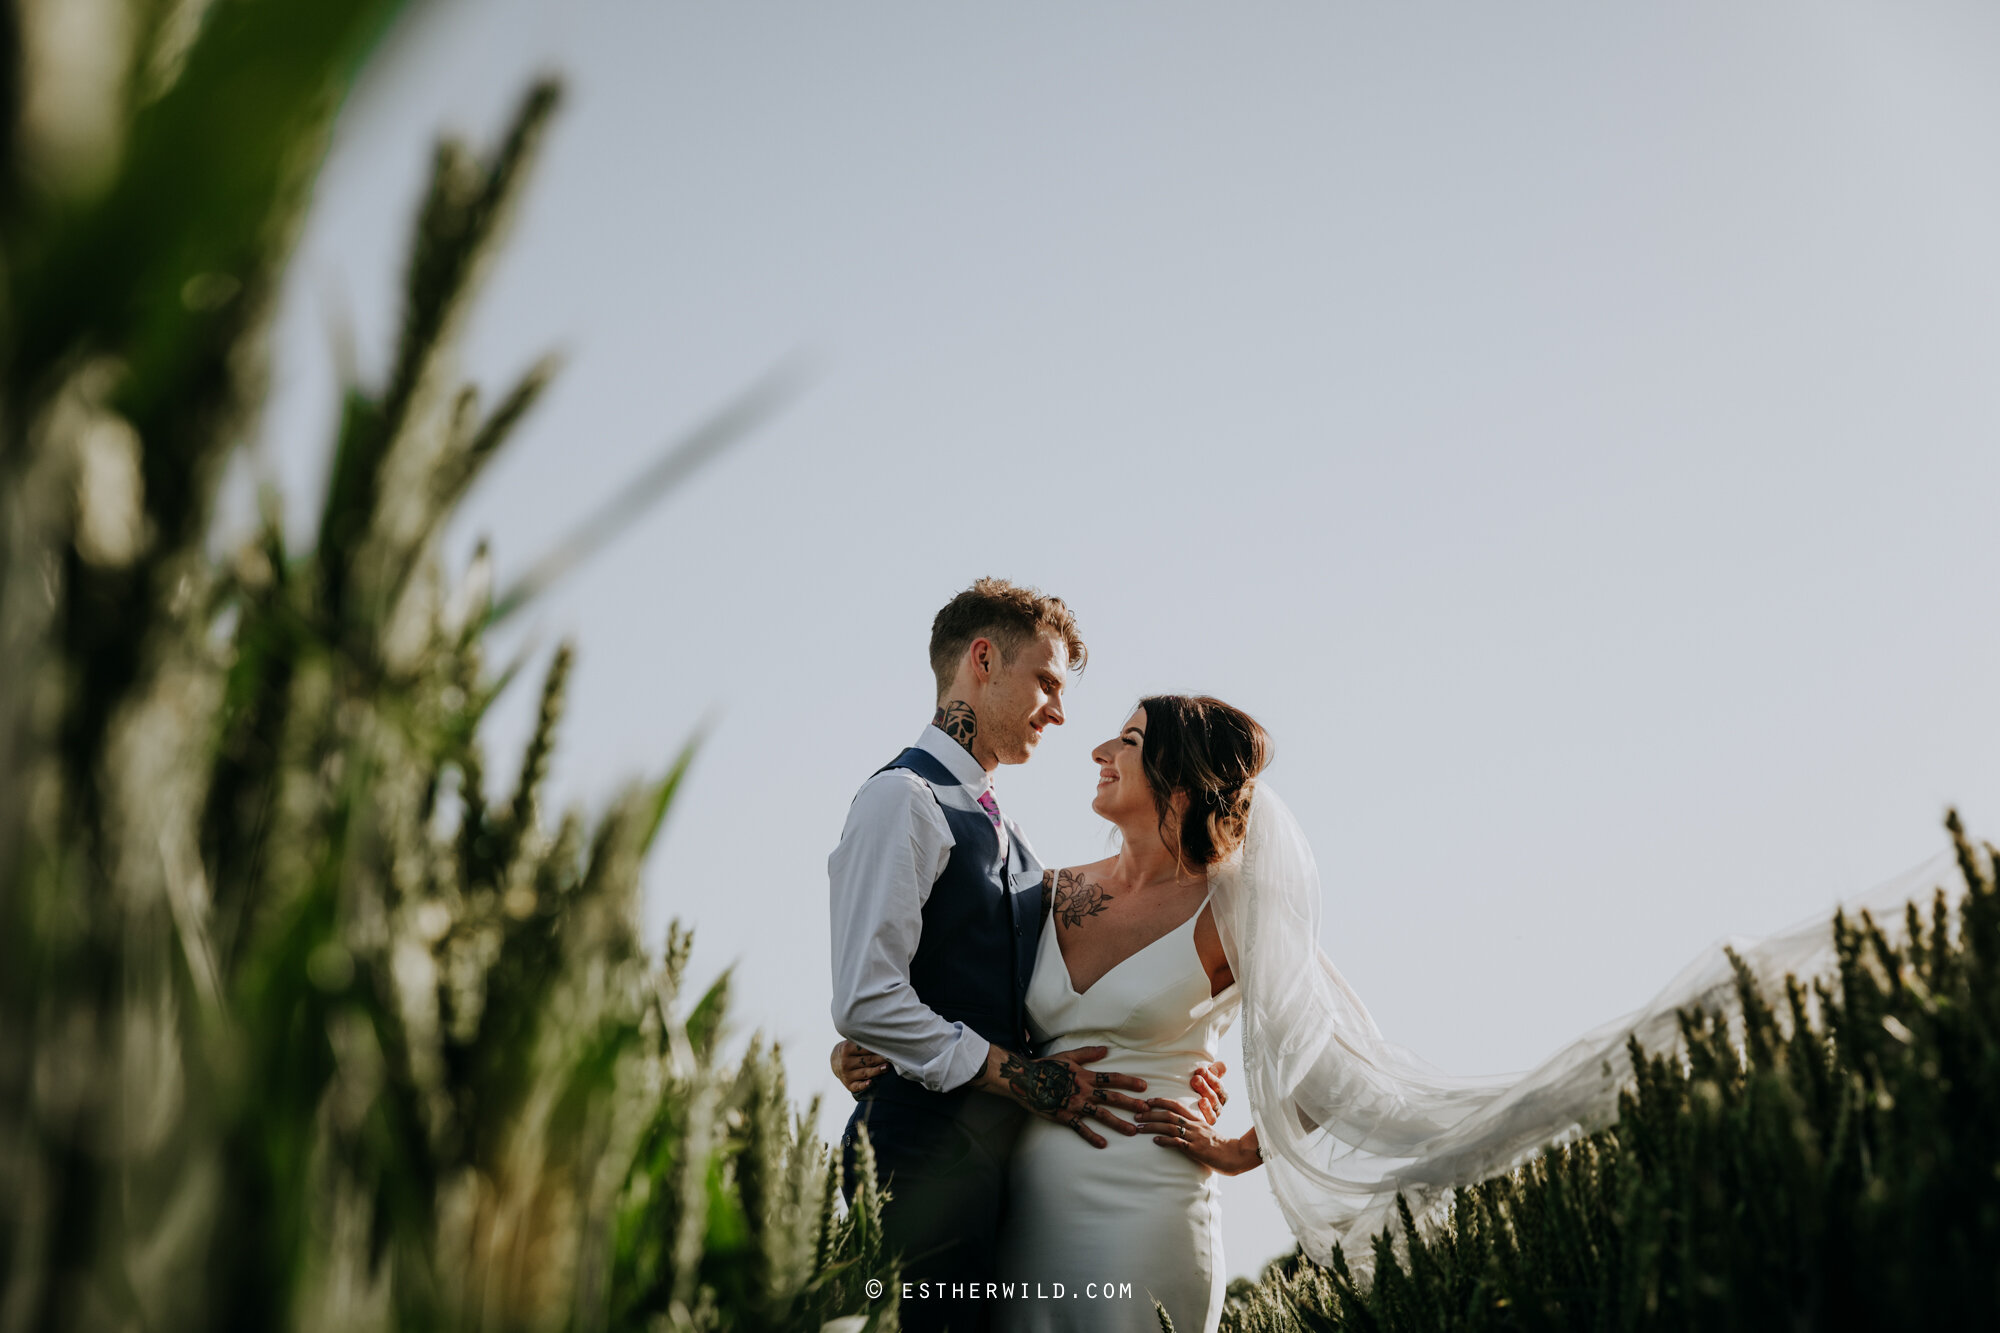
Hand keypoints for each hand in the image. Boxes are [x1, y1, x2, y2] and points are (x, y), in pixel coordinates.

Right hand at [830, 1038, 888, 1095]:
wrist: (834, 1062)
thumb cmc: (850, 1050)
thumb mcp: (852, 1043)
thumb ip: (863, 1043)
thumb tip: (882, 1042)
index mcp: (847, 1049)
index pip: (865, 1049)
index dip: (877, 1049)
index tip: (888, 1048)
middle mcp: (845, 1062)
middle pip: (867, 1061)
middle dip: (880, 1059)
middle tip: (892, 1057)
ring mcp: (846, 1074)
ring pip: (865, 1073)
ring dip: (877, 1071)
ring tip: (886, 1067)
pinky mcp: (848, 1084)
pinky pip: (857, 1086)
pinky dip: (864, 1085)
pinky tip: (870, 1082)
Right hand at [975, 1044, 1150, 1148]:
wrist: (1026, 1080)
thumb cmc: (1047, 1066)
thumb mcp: (1068, 1056)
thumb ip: (1088, 1053)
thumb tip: (1106, 1049)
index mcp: (1085, 1076)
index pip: (1112, 1078)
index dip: (1129, 1082)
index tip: (1144, 1086)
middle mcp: (1084, 1091)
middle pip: (1111, 1098)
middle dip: (1130, 1104)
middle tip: (1145, 1110)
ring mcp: (1075, 1105)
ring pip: (1100, 1115)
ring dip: (1117, 1123)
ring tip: (1132, 1131)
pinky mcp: (1064, 1116)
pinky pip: (1080, 1128)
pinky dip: (1092, 1136)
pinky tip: (1103, 1144)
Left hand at [1139, 1099, 1260, 1175]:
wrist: (1235, 1155)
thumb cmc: (1220, 1147)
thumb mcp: (1206, 1133)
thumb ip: (1194, 1129)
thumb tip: (1179, 1128)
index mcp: (1196, 1120)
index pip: (1176, 1105)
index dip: (1160, 1101)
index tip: (1147, 1101)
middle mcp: (1194, 1125)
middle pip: (1169, 1114)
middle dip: (1150, 1113)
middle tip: (1136, 1114)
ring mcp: (1194, 1137)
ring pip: (1170, 1126)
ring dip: (1152, 1126)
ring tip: (1139, 1127)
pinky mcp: (1196, 1149)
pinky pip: (1178, 1142)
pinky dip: (1164, 1141)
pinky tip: (1155, 1141)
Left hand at [1189, 1059, 1227, 1123]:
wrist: (1183, 1116)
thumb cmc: (1194, 1093)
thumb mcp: (1204, 1082)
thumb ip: (1213, 1073)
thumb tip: (1223, 1064)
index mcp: (1219, 1094)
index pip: (1218, 1085)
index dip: (1211, 1076)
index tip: (1200, 1069)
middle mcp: (1218, 1105)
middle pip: (1215, 1093)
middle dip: (1206, 1083)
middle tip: (1195, 1077)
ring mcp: (1213, 1115)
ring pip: (1213, 1103)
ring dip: (1205, 1091)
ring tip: (1196, 1082)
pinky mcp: (1207, 1123)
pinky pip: (1210, 1117)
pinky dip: (1207, 1109)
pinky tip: (1201, 1102)